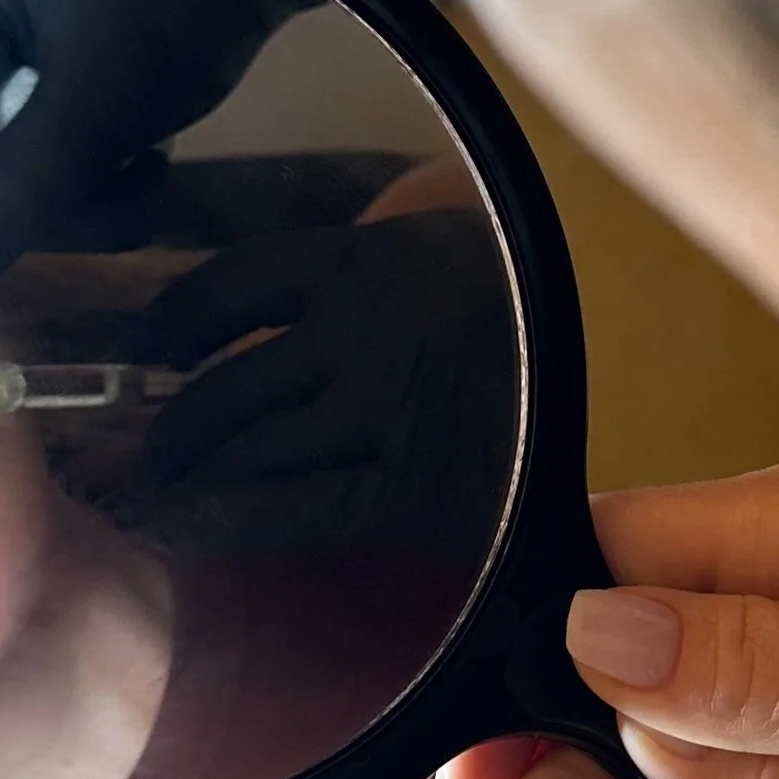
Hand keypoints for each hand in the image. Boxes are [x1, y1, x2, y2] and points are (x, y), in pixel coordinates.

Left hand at [129, 206, 517, 564]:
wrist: (640, 387)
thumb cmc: (537, 330)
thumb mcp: (458, 258)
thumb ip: (378, 277)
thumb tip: (272, 309)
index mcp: (378, 257)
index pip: (234, 281)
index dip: (173, 319)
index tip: (148, 344)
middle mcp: (369, 326)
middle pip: (227, 378)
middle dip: (168, 423)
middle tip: (138, 450)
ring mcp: (385, 406)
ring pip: (245, 440)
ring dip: (183, 472)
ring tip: (152, 491)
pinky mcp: (410, 486)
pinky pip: (286, 506)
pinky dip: (216, 515)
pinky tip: (179, 521)